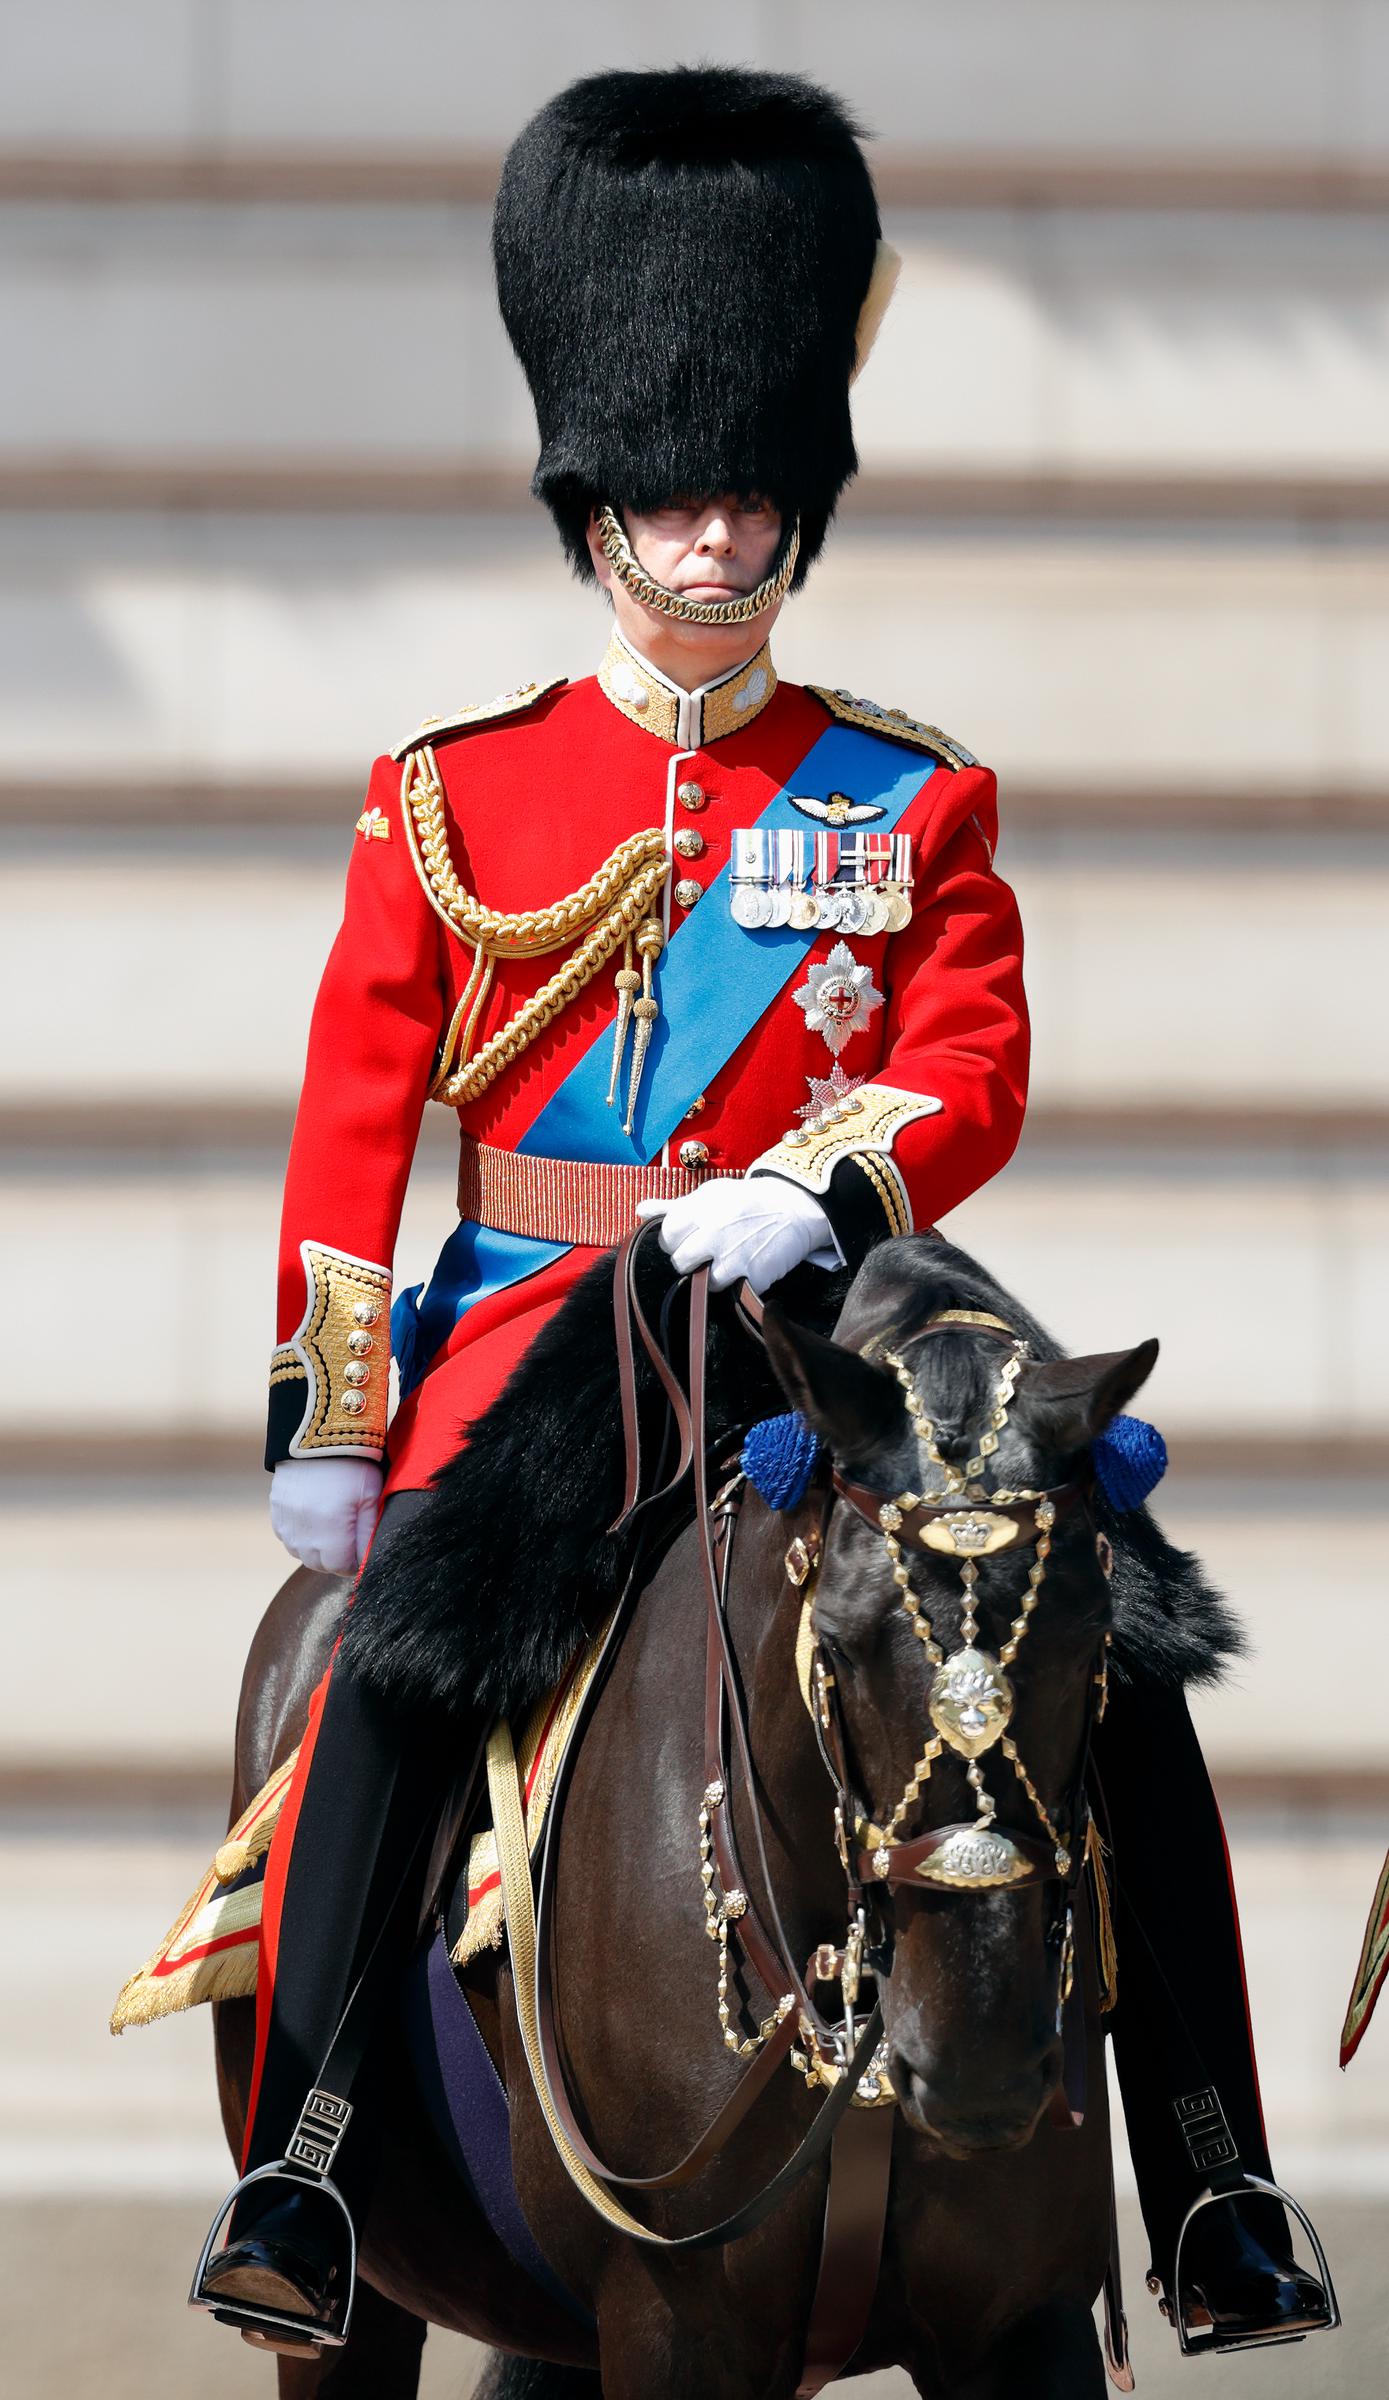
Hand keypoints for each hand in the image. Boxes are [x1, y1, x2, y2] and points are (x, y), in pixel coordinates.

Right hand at [269, 1457, 383, 1574]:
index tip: (363, 1547)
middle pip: (321, 1565)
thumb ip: (369, 1534)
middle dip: (337, 1557)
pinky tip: (315, 1518)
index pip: (342, 1568)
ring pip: (302, 1554)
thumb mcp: (371, 1497)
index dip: (356, 1561)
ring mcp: (287, 1523)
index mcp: (331, 1531)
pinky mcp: (277, 1512)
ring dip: (318, 1549)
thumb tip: (369, 1562)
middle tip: (350, 1536)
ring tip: (333, 1526)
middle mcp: (304, 1533)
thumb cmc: (352, 1464)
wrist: (318, 1435)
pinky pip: (289, 1538)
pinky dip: (302, 1536)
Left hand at [636, 1176, 838, 1293]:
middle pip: (680, 1263)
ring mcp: (734, 1255)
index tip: (686, 1240)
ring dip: (711, 1277)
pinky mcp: (754, 1275)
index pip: (667, 1236)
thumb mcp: (711, 1194)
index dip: (674, 1241)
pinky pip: (731, 1291)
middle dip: (689, 1262)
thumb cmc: (747, 1201)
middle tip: (704, 1254)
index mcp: (701, 1208)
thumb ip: (675, 1206)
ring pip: (702, 1282)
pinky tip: (744, 1268)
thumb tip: (641, 1210)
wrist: (794, 1207)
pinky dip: (736, 1285)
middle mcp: (714, 1231)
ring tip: (726, 1262)